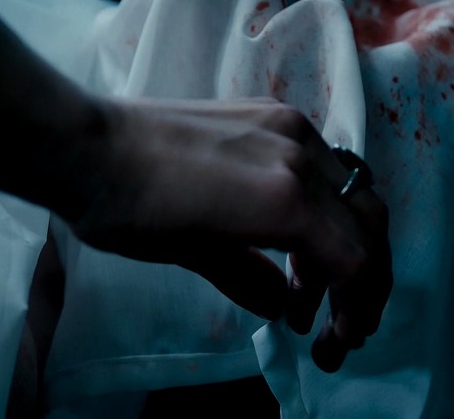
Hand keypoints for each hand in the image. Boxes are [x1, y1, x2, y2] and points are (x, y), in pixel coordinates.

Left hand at [64, 97, 392, 371]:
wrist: (85, 145)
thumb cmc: (128, 210)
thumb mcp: (192, 256)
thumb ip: (251, 280)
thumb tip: (283, 305)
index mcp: (284, 199)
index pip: (356, 259)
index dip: (358, 306)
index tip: (339, 338)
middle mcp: (300, 156)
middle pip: (367, 225)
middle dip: (363, 279)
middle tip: (336, 321)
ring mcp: (288, 128)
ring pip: (350, 193)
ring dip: (341, 244)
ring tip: (301, 291)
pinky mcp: (271, 115)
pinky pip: (322, 166)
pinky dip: (321, 208)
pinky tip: (289, 240)